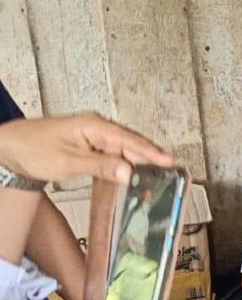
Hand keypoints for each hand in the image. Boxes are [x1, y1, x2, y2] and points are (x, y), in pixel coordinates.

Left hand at [0, 112, 172, 183]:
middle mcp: (96, 127)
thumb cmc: (32, 149)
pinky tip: (130, 173)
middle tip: (168, 171)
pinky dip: (123, 163)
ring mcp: (93, 135)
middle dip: (149, 157)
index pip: (130, 139)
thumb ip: (100, 166)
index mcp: (94, 125)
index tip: (168, 161)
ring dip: (137, 161)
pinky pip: (113, 153)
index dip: (151, 151)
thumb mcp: (67, 161)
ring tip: (155, 174)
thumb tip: (128, 171)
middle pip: (130, 143)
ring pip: (123, 149)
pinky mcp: (89, 144)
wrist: (9, 148)